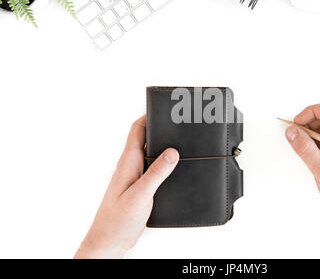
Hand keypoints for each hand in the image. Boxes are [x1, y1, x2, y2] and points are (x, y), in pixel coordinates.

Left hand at [74, 116, 178, 258]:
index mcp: (128, 162)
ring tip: (179, 142)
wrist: (109, 241)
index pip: (137, 130)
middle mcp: (131, 166)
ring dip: (163, 147)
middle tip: (177, 123)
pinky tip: (174, 168)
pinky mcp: (140, 187)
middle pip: (145, 139)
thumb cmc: (117, 221)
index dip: (149, 116)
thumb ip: (156, 173)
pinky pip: (153, 169)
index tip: (163, 109)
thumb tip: (172, 152)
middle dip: (161, 129)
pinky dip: (164, 164)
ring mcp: (135, 176)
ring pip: (150, 154)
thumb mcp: (140, 195)